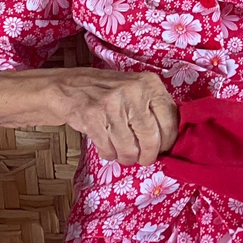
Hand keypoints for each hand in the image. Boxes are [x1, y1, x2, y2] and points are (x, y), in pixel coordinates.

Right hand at [0, 68, 178, 165]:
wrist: (67, 88)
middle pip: (152, 140)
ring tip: (122, 153)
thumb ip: (155, 109)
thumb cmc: (108, 93)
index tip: (161, 148)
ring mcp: (112, 103)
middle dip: (147, 156)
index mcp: (150, 83)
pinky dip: (109, 154)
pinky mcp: (92, 116)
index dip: (167, 142)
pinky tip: (107, 147)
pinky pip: (109, 149)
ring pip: (130, 149)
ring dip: (126, 158)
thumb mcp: (136, 91)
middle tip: (141, 158)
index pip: (171, 122)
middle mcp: (133, 91)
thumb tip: (174, 141)